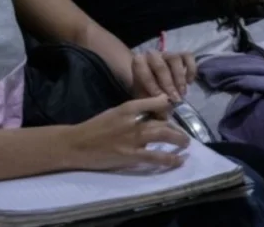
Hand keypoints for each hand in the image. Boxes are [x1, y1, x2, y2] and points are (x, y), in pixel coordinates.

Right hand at [65, 95, 189, 170]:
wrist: (77, 144)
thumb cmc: (95, 128)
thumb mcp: (115, 112)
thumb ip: (133, 112)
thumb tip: (153, 113)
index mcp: (128, 107)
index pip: (155, 102)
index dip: (168, 107)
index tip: (174, 112)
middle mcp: (133, 120)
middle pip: (163, 120)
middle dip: (177, 128)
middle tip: (184, 135)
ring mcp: (133, 138)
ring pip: (163, 136)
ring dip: (179, 140)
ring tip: (186, 144)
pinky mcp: (131, 155)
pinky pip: (156, 157)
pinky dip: (170, 159)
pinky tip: (178, 160)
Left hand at [131, 50, 197, 101]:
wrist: (154, 83)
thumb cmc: (147, 91)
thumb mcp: (145, 98)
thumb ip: (151, 103)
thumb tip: (164, 113)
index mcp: (138, 62)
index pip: (142, 68)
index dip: (150, 83)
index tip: (159, 97)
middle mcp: (152, 55)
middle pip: (160, 65)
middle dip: (168, 84)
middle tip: (174, 99)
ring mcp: (167, 54)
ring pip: (175, 59)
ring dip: (179, 78)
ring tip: (182, 93)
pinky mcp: (181, 55)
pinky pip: (188, 56)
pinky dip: (191, 69)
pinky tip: (190, 82)